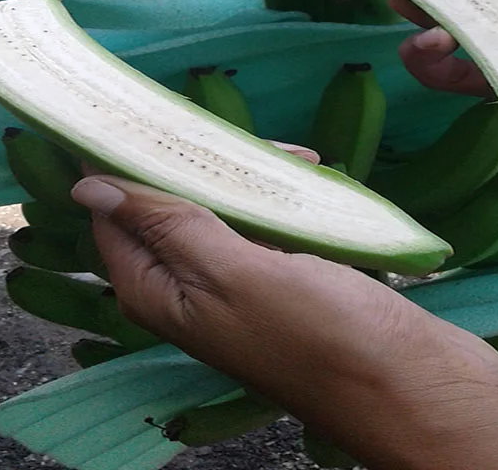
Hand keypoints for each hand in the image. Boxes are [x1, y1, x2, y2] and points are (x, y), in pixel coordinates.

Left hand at [69, 176, 497, 469]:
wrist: (410, 383)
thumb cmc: (319, 332)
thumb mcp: (236, 273)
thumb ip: (168, 227)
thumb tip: (87, 188)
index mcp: (160, 291)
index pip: (115, 211)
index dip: (131, 160)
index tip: (164, 113)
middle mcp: (191, 285)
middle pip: (172, 200)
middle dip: (206, 161)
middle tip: (258, 144)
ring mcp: (240, 279)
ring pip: (224, 203)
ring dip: (255, 173)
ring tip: (304, 160)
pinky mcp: (285, 273)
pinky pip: (266, 218)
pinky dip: (285, 194)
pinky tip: (317, 176)